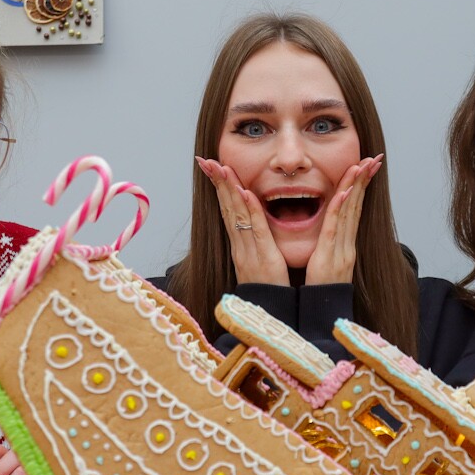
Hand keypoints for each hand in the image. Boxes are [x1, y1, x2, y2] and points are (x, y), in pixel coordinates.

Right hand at [197, 156, 287, 285]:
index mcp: (239, 243)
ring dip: (229, 190)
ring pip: (237, 214)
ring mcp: (249, 250)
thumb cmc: (266, 288)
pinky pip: (256, 230)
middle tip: (206, 160)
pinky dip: (250, 211)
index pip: (226, 210)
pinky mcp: (265, 256)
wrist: (268, 313)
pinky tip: (245, 193)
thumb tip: (249, 226)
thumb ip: (252, 243)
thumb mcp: (256, 261)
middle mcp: (240, 244)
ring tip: (222, 167)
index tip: (210, 167)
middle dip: (217, 182)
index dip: (218, 188)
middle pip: (226, 208)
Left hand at [305, 154, 382, 285]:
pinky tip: (344, 193)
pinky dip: (340, 210)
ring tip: (361, 165)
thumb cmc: (322, 288)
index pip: (354, 208)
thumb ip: (330, 245)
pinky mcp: (330, 256)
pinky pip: (335, 229)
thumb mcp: (327, 261)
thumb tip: (331, 231)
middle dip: (365, 180)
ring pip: (349, 212)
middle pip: (357, 205)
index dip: (361, 186)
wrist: (323, 312)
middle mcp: (347, 242)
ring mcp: (341, 249)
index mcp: (344, 242)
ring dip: (355, 187)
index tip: (367, 166)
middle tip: (374, 157)